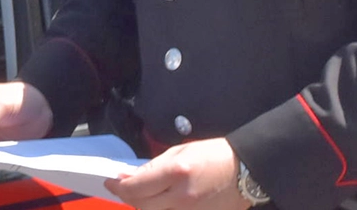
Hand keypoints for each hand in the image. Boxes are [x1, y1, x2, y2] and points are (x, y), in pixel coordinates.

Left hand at [105, 138, 250, 209]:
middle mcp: (182, 197)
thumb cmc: (214, 155)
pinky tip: (161, 202)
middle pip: (142, 206)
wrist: (245, 171)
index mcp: (177, 172)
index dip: (119, 186)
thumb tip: (129, 177)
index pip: (136, 187)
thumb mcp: (179, 151)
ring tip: (145, 195)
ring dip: (145, 206)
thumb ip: (153, 166)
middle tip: (126, 187)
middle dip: (130, 197)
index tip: (111, 182)